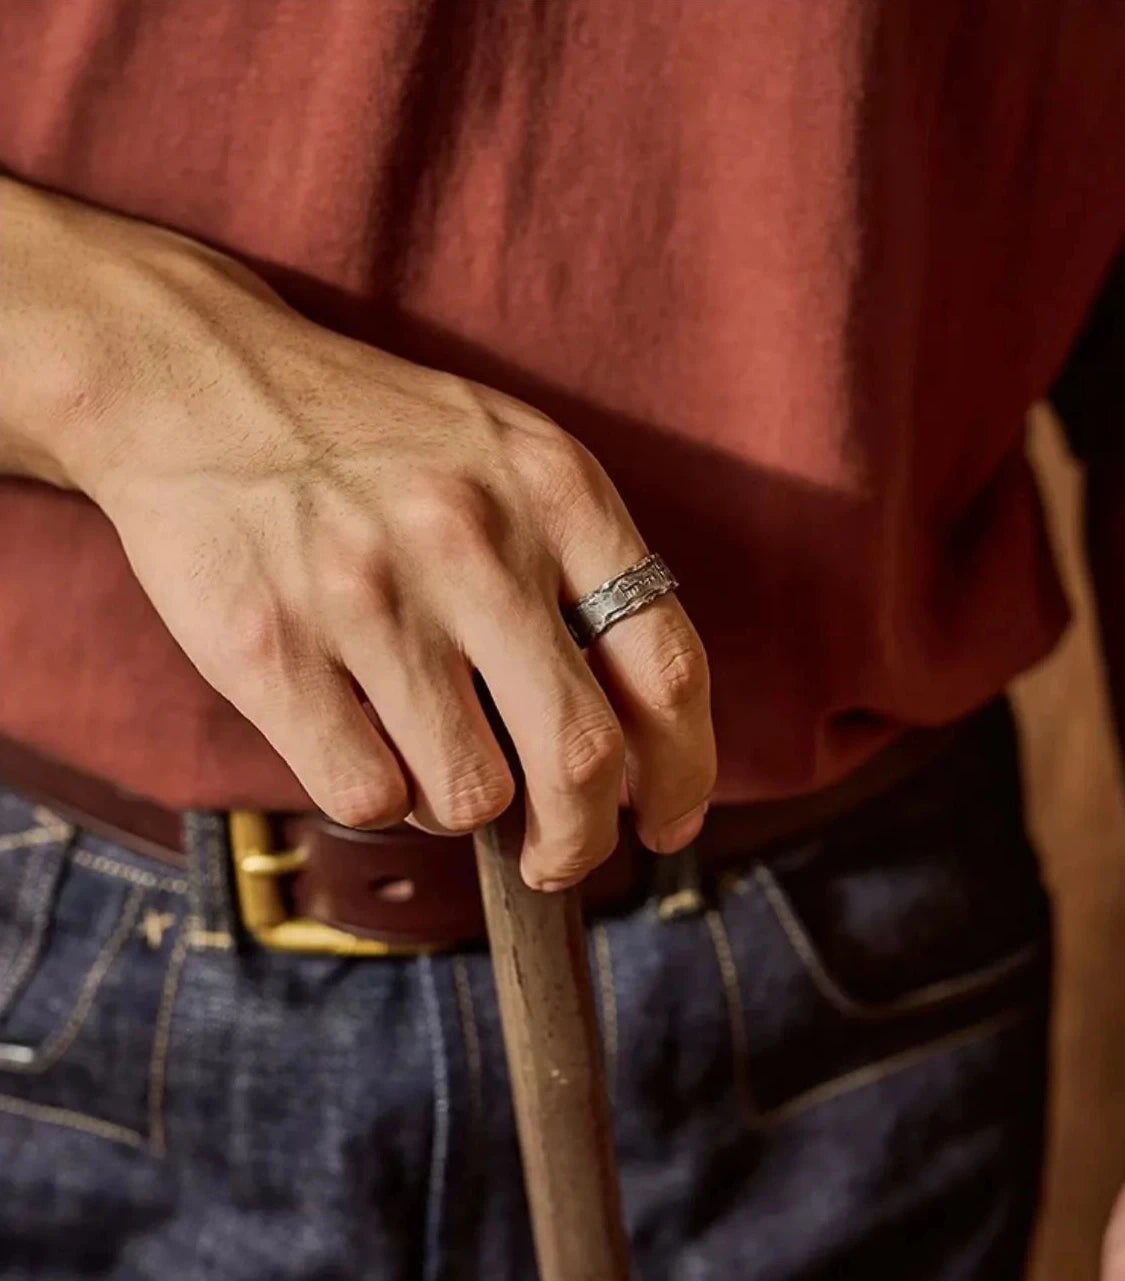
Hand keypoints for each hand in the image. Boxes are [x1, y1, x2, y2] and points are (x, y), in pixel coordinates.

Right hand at [8, 181, 715, 887]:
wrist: (201, 383)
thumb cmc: (372, 438)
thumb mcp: (508, 457)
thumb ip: (582, 568)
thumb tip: (636, 731)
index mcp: (555, 491)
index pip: (669, 668)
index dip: (684, 773)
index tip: (666, 823)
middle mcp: (474, 543)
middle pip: (584, 758)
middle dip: (581, 840)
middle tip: (559, 856)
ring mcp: (370, 598)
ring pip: (471, 797)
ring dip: (467, 813)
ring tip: (437, 765)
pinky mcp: (273, 651)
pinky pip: (368, 796)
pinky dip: (383, 803)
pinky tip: (367, 749)